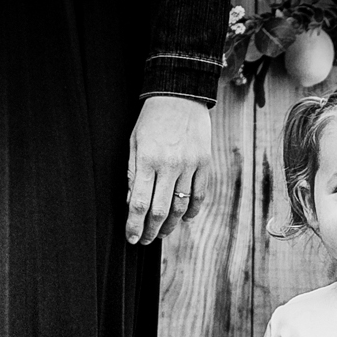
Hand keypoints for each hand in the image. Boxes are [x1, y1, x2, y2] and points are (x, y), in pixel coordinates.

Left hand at [126, 96, 210, 244]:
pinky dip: (191, 211)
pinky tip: (183, 219)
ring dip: (170, 225)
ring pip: (180, 206)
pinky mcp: (204, 163)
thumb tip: (132, 202)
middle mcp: (170, 165)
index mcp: (148, 160)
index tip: (131, 238)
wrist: (180, 96)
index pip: (140, 203)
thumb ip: (133, 173)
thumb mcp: (134, 142)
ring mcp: (190, 165)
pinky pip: (199, 195)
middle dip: (151, 231)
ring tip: (162, 233)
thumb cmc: (152, 119)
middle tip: (145, 240)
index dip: (135, 225)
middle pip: (160, 210)